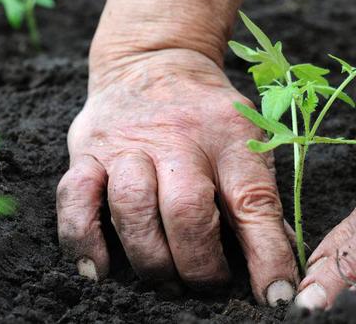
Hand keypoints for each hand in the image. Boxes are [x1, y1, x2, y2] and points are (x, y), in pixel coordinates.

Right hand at [56, 49, 297, 305]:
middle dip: (199, 263)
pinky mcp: (87, 151)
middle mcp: (178, 138)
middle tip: (208, 285)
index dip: (268, 254)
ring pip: (132, 208)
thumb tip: (280, 261)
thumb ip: (259, 197)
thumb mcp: (247, 140)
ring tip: (167, 280)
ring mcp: (127, 144)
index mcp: (230, 137)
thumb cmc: (208, 114)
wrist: (155, 61)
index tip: (277, 295)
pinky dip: (84, 241)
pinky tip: (100, 270)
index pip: (254, 201)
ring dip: (151, 258)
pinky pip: (75, 199)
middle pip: (187, 210)